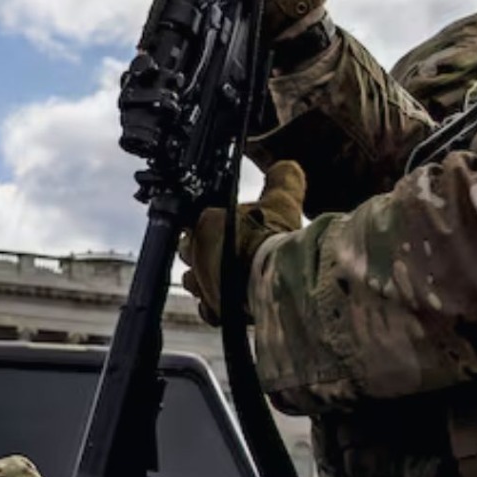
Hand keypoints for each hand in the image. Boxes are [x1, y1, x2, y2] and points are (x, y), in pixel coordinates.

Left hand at [177, 160, 307, 324]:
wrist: (275, 280)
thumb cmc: (273, 239)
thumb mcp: (283, 202)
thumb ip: (283, 181)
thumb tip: (287, 166)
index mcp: (207, 223)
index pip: (198, 221)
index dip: (212, 225)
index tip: (227, 227)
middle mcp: (197, 254)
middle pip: (189, 250)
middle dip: (204, 251)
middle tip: (228, 252)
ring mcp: (202, 284)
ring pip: (192, 281)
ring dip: (206, 279)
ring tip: (229, 278)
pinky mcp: (213, 311)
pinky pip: (207, 310)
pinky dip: (216, 307)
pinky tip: (230, 303)